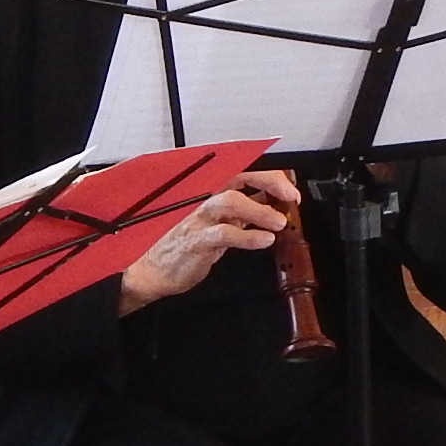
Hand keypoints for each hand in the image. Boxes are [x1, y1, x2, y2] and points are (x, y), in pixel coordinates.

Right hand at [118, 172, 300, 312]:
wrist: (153, 271)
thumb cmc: (186, 247)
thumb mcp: (220, 226)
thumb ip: (243, 216)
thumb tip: (274, 208)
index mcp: (214, 196)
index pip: (245, 175)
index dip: (271, 180)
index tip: (291, 193)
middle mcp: (206, 201)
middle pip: (239, 179)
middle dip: (270, 184)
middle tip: (291, 198)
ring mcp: (199, 219)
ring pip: (231, 201)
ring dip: (260, 210)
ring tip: (279, 222)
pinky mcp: (195, 241)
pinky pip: (223, 233)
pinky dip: (247, 237)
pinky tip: (263, 240)